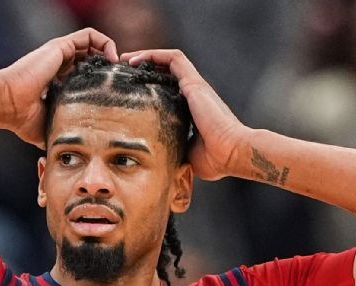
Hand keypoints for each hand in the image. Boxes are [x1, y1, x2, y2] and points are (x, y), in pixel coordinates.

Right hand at [0, 28, 118, 146]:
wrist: (8, 104)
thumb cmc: (21, 118)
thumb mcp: (47, 128)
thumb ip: (59, 131)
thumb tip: (65, 151)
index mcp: (57, 80)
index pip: (84, 74)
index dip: (101, 80)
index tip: (113, 92)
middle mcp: (59, 64)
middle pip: (91, 57)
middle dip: (109, 67)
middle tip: (121, 81)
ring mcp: (60, 54)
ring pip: (92, 43)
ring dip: (109, 53)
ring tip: (118, 69)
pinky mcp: (61, 46)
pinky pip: (89, 35)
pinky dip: (104, 42)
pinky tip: (111, 59)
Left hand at [120, 49, 246, 180]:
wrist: (232, 152)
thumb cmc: (214, 159)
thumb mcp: (186, 155)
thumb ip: (172, 151)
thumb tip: (157, 160)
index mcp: (192, 110)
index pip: (169, 89)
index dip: (150, 86)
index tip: (130, 89)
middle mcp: (195, 94)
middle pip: (168, 71)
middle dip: (145, 67)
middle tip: (123, 70)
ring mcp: (195, 86)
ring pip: (170, 60)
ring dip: (147, 56)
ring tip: (126, 59)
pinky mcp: (194, 82)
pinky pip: (174, 58)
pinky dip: (154, 54)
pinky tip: (135, 59)